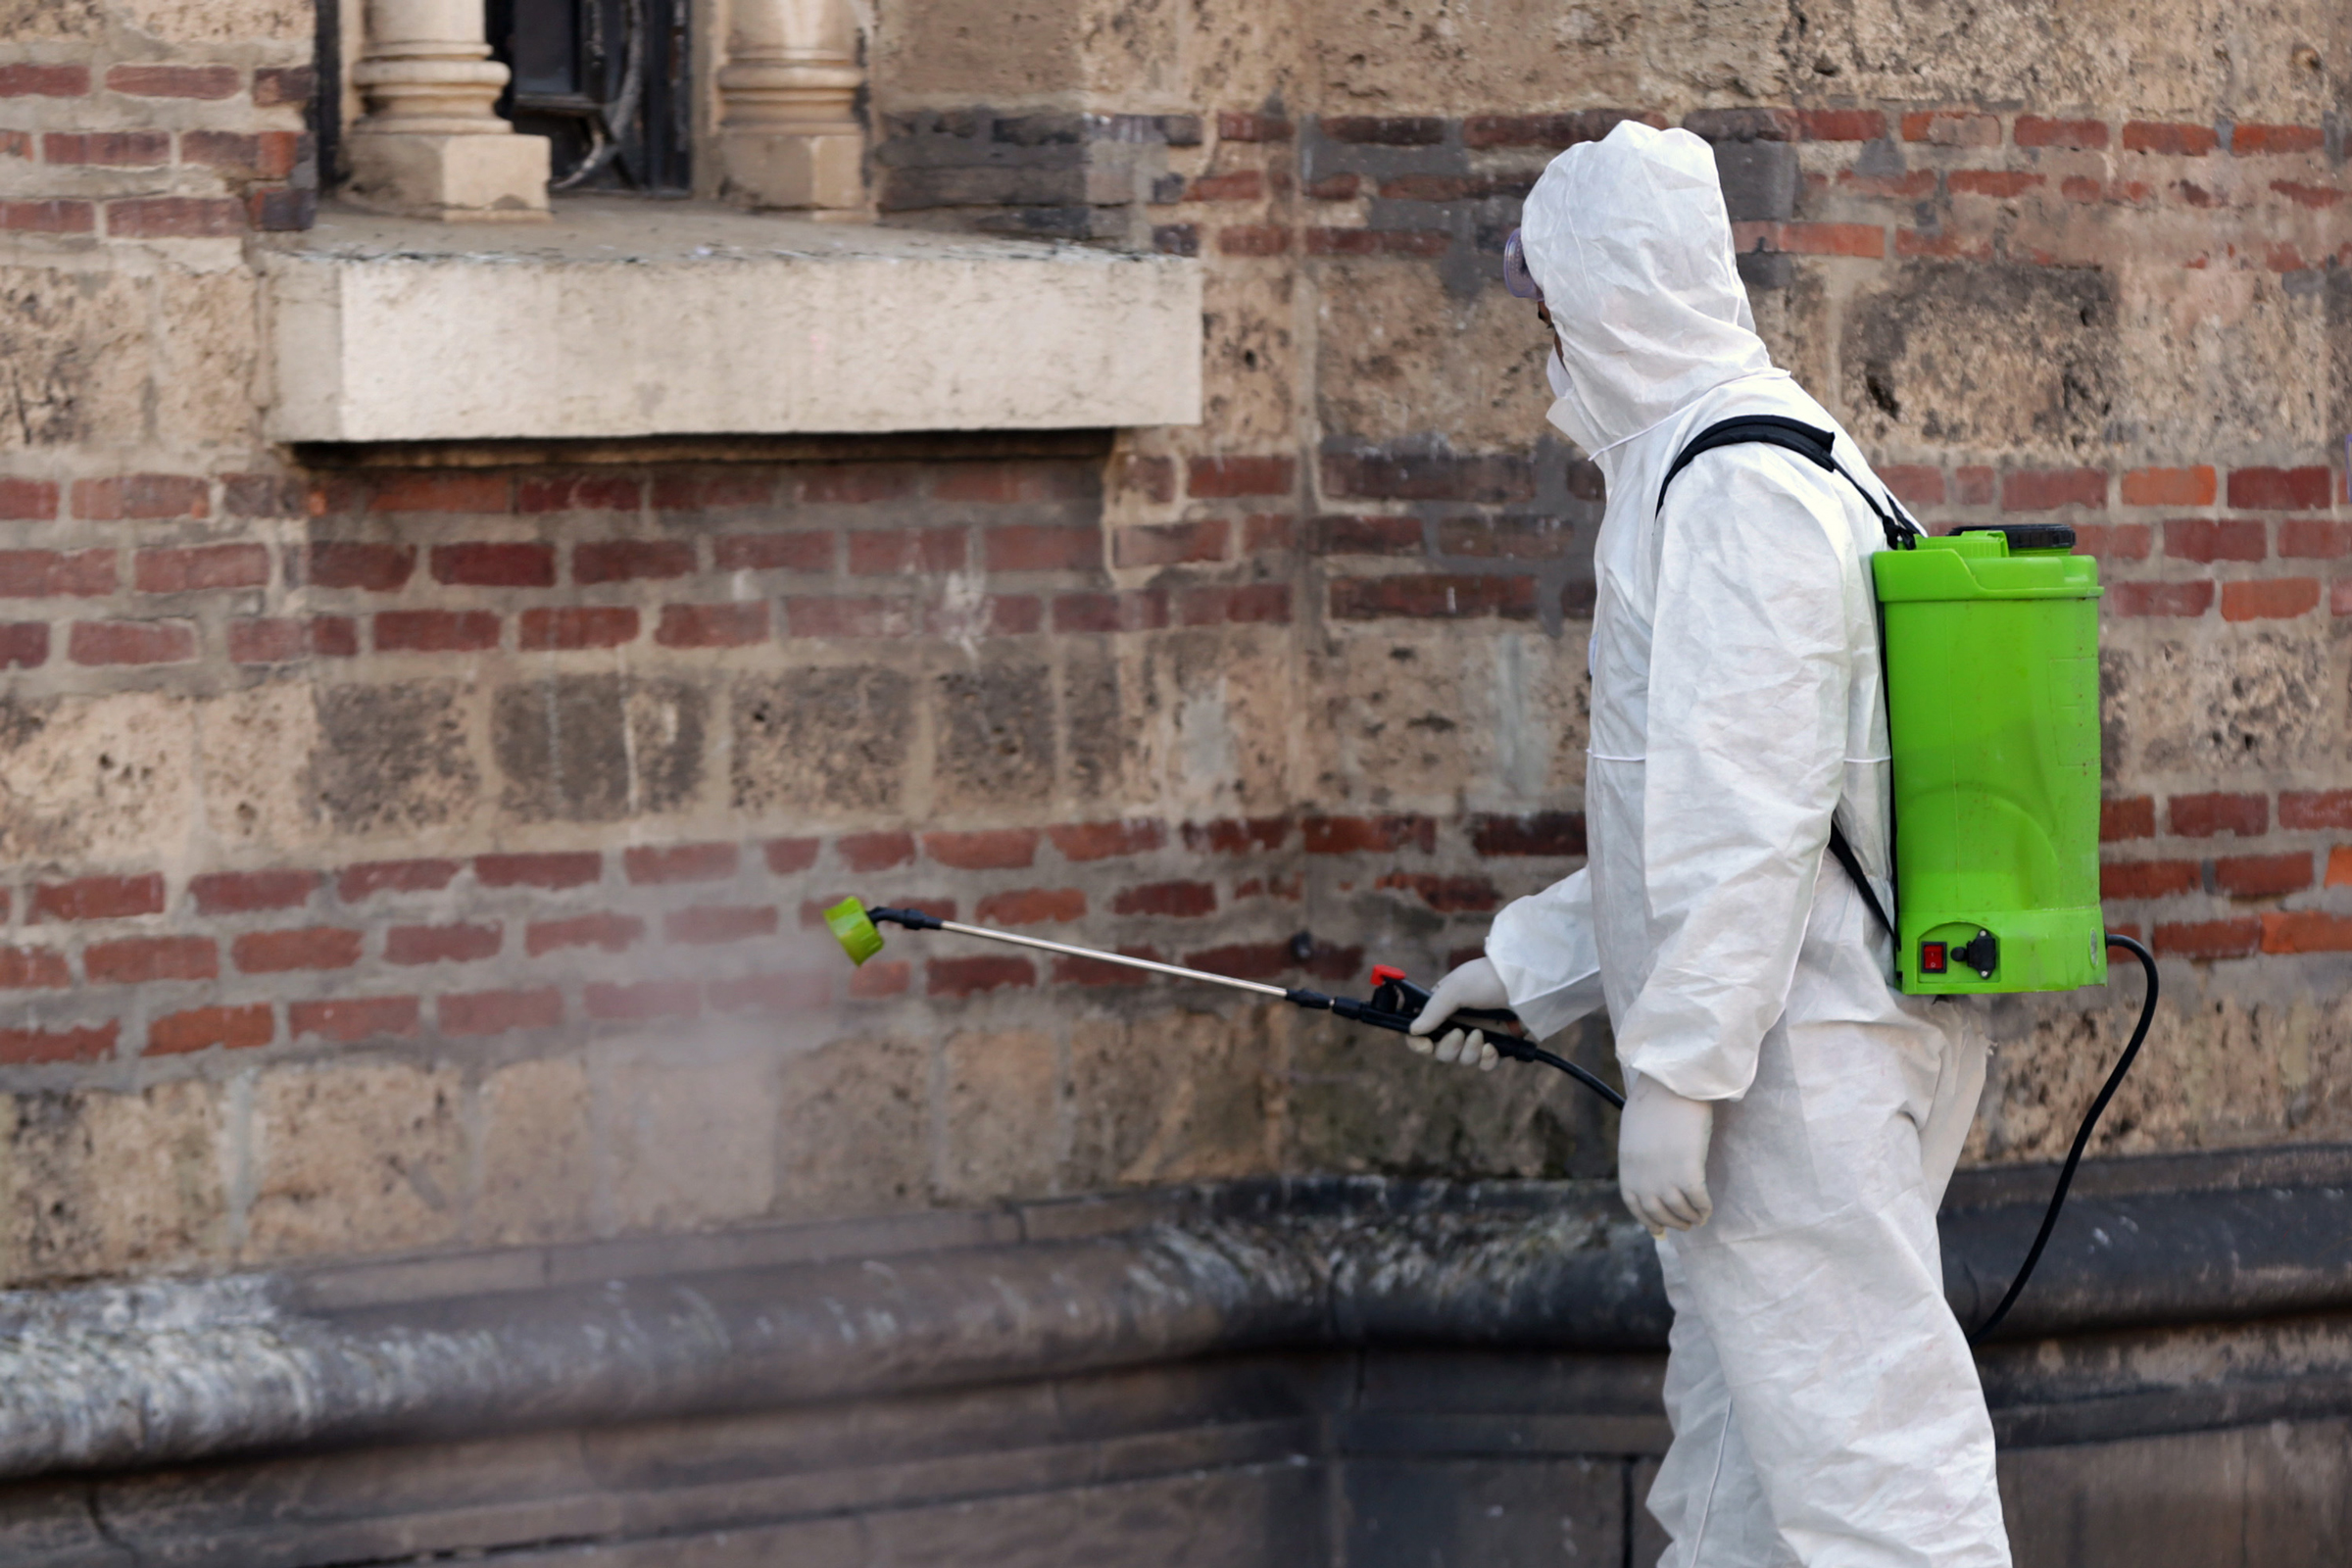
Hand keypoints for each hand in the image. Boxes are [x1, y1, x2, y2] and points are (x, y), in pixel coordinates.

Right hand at [1406, 957, 1509, 1070]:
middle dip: (1448, 1047)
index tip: (1425, 1045)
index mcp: (1443, 1007)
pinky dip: (1487, 1060)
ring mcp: (1479, 1035)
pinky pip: (1485, 1064)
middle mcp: (1458, 1023)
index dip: (1418, 1042)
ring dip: (1469, 1052)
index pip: (1421, 1032)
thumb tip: (1413, 1030)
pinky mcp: (1499, 1046)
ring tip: (1481, 1035)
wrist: (1526, 984)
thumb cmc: (1488, 979)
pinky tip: (1492, 1048)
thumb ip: (1432, 1011)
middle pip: (1440, 1052)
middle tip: (1459, 1034)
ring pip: (1462, 1060)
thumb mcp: (1455, 989)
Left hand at [1617, 1072, 1713, 1236]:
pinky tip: (1707, 1208)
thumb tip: (1649, 1167)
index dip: (1648, 1221)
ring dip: (1689, 1219)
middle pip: (1658, 1212)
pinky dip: (1703, 1208)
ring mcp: (1665, 1176)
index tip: (1658, 1231)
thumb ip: (1639, 1155)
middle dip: (1672, 1223)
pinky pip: (1697, 1200)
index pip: (1635, 1204)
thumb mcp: (1635, 1131)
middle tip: (1686, 1226)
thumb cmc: (1655, 1100)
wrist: (1671, 1085)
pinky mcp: (1688, 1171)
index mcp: (1628, 1166)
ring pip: (1679, 1211)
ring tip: (1699, 1219)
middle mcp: (1644, 1177)